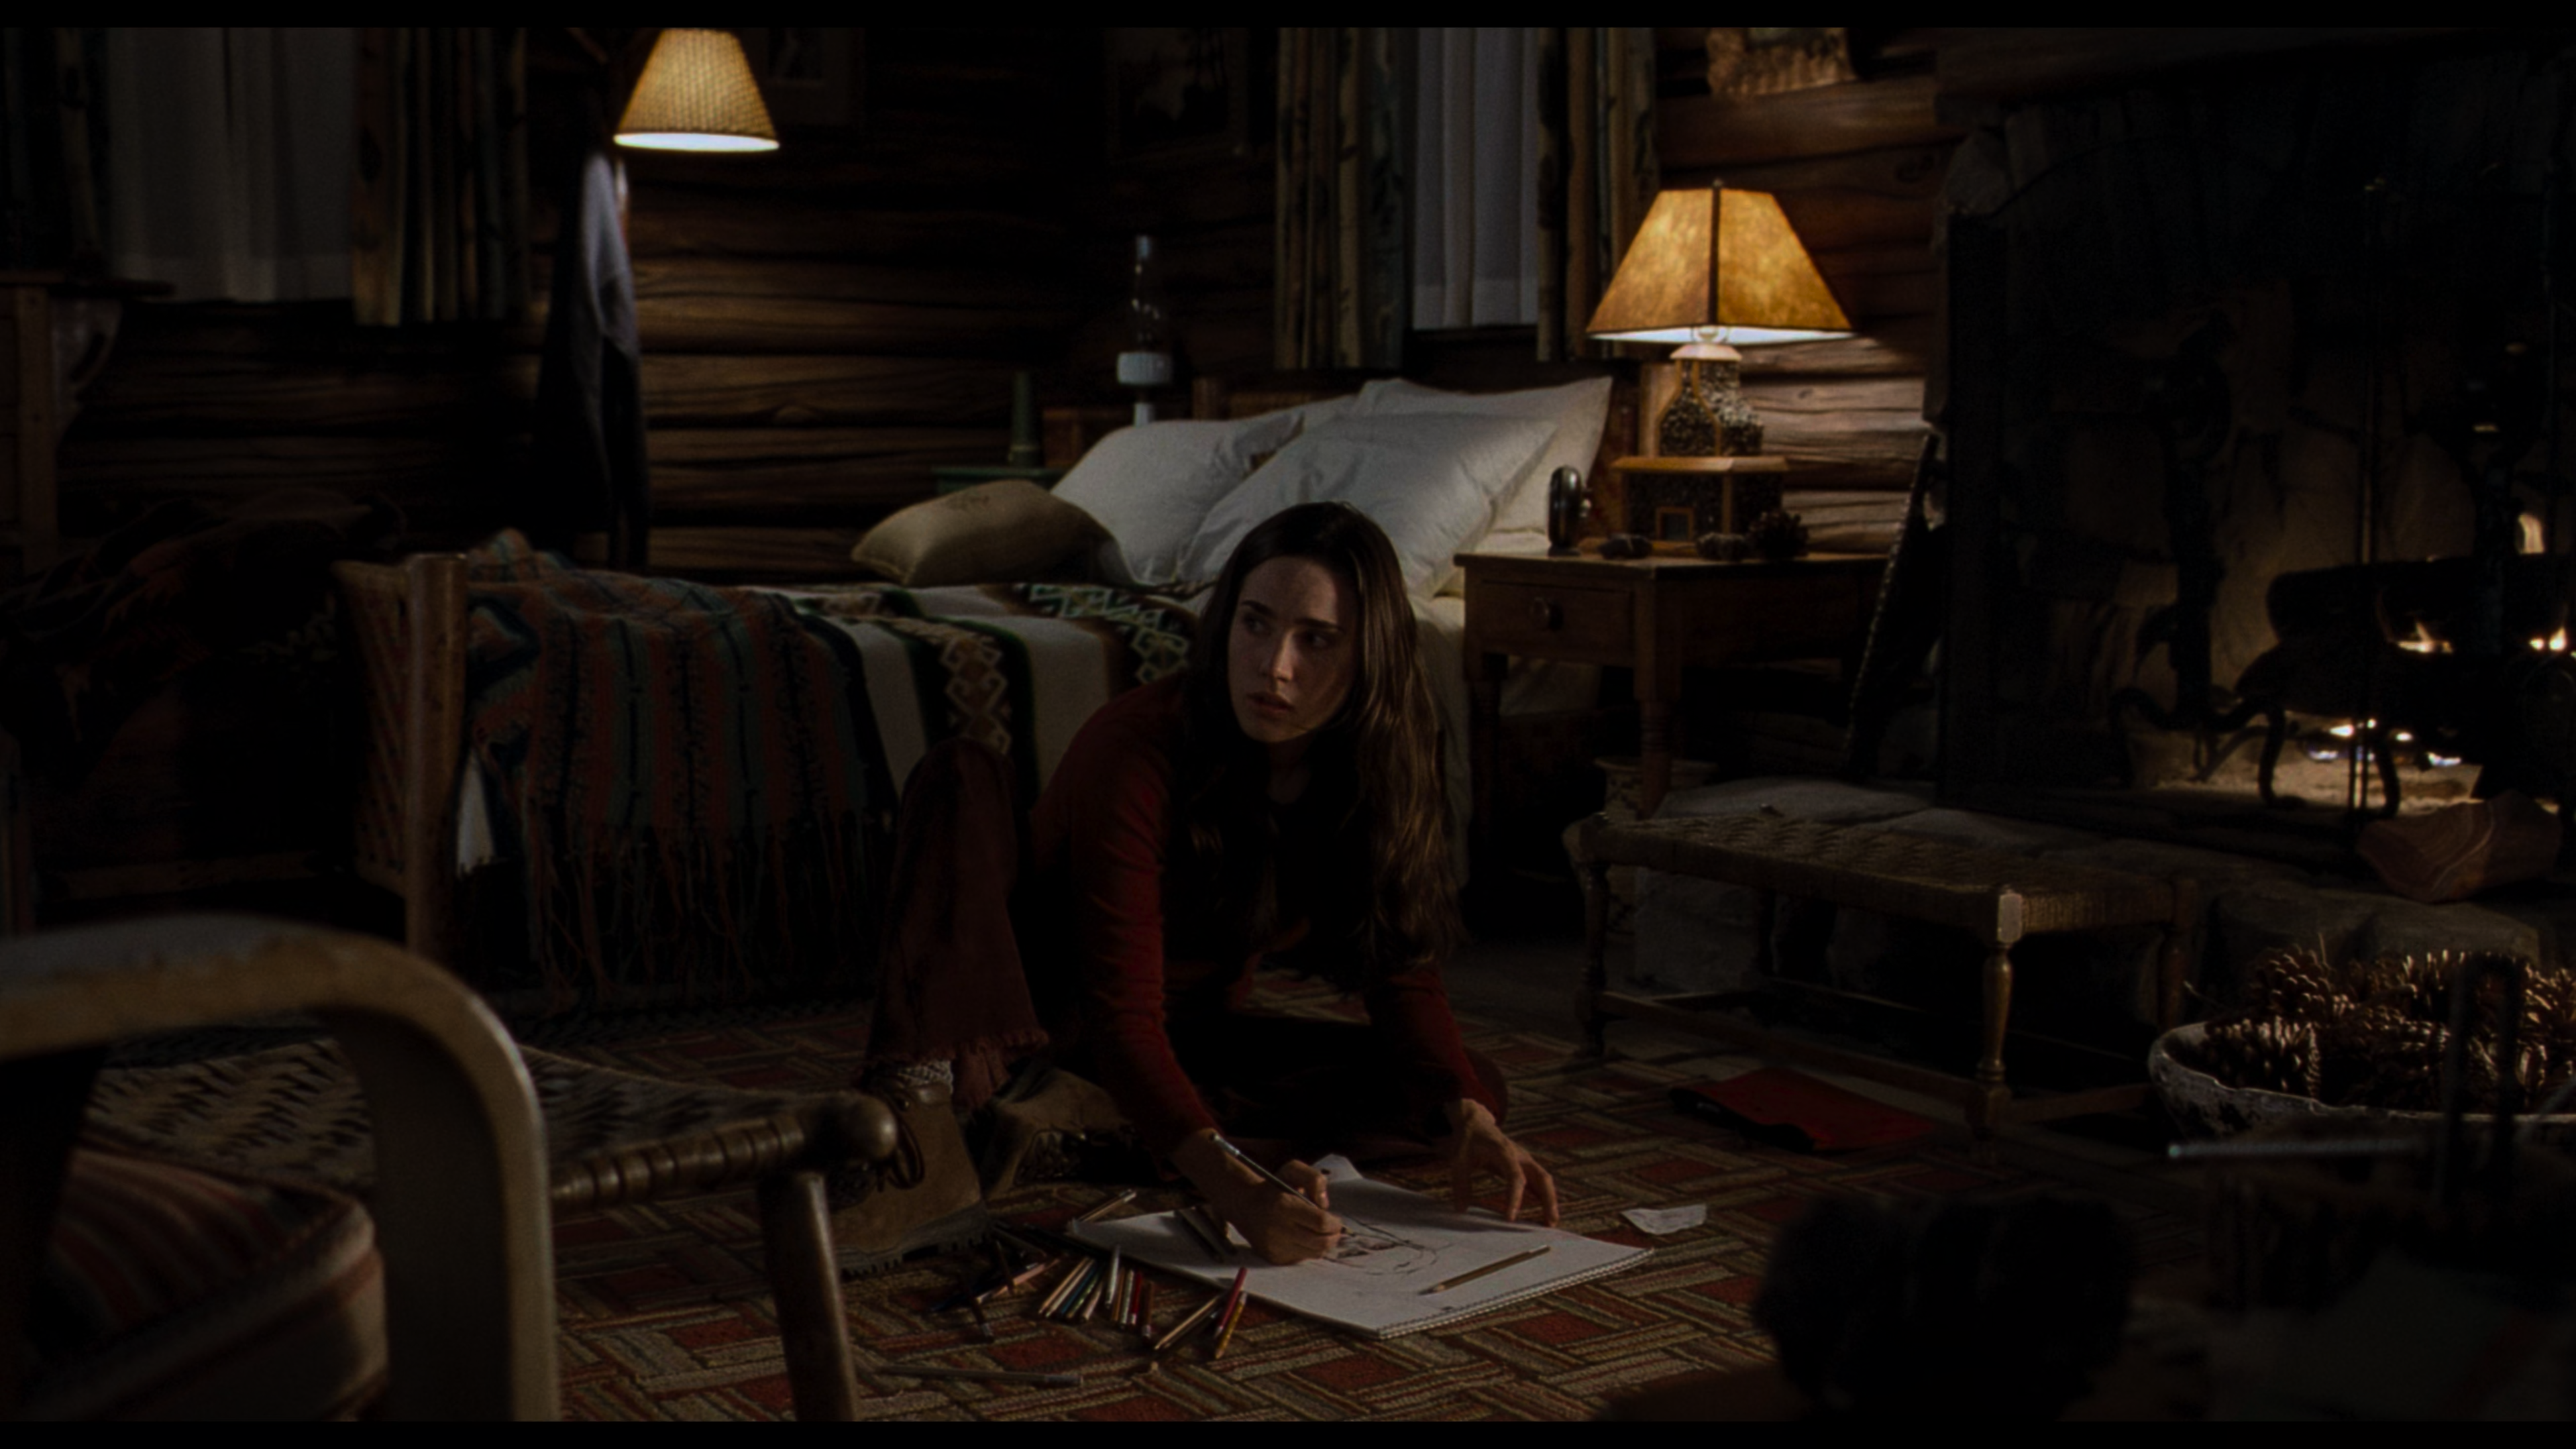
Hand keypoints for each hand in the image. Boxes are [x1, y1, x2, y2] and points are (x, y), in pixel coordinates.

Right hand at [1174, 1133, 1343, 1264]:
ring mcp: (1275, 1246)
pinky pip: (1302, 1258)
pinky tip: (1305, 1238)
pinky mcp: (1274, 1257)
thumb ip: (1314, 1179)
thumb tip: (1324, 1203)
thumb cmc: (1273, 1187)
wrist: (1244, 1205)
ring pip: (1314, 1253)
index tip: (1336, 1219)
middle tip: (1335, 1229)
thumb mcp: (1292, 1170)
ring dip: (1324, 1244)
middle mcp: (1278, 1229)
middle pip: (1320, 1242)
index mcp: (1283, 1206)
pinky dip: (1309, 1250)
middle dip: (1334, 1236)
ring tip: (1322, 1233)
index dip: (1334, 1223)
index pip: (1320, 1223)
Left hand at [1443, 1100, 1558, 1226]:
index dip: (1515, 1198)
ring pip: (1543, 1180)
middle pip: (1541, 1177)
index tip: (1510, 1218)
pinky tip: (1544, 1214)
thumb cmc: (1467, 1140)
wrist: (1475, 1123)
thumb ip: (1460, 1184)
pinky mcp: (1523, 1165)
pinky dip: (1543, 1196)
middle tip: (1550, 1223)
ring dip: (1549, 1200)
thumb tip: (1461, 1210)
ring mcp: (1524, 1160)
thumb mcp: (1458, 1160)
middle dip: (1548, 1199)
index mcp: (1503, 1152)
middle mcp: (1519, 1155)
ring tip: (1551, 1223)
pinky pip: (1538, 1181)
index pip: (1515, 1177)